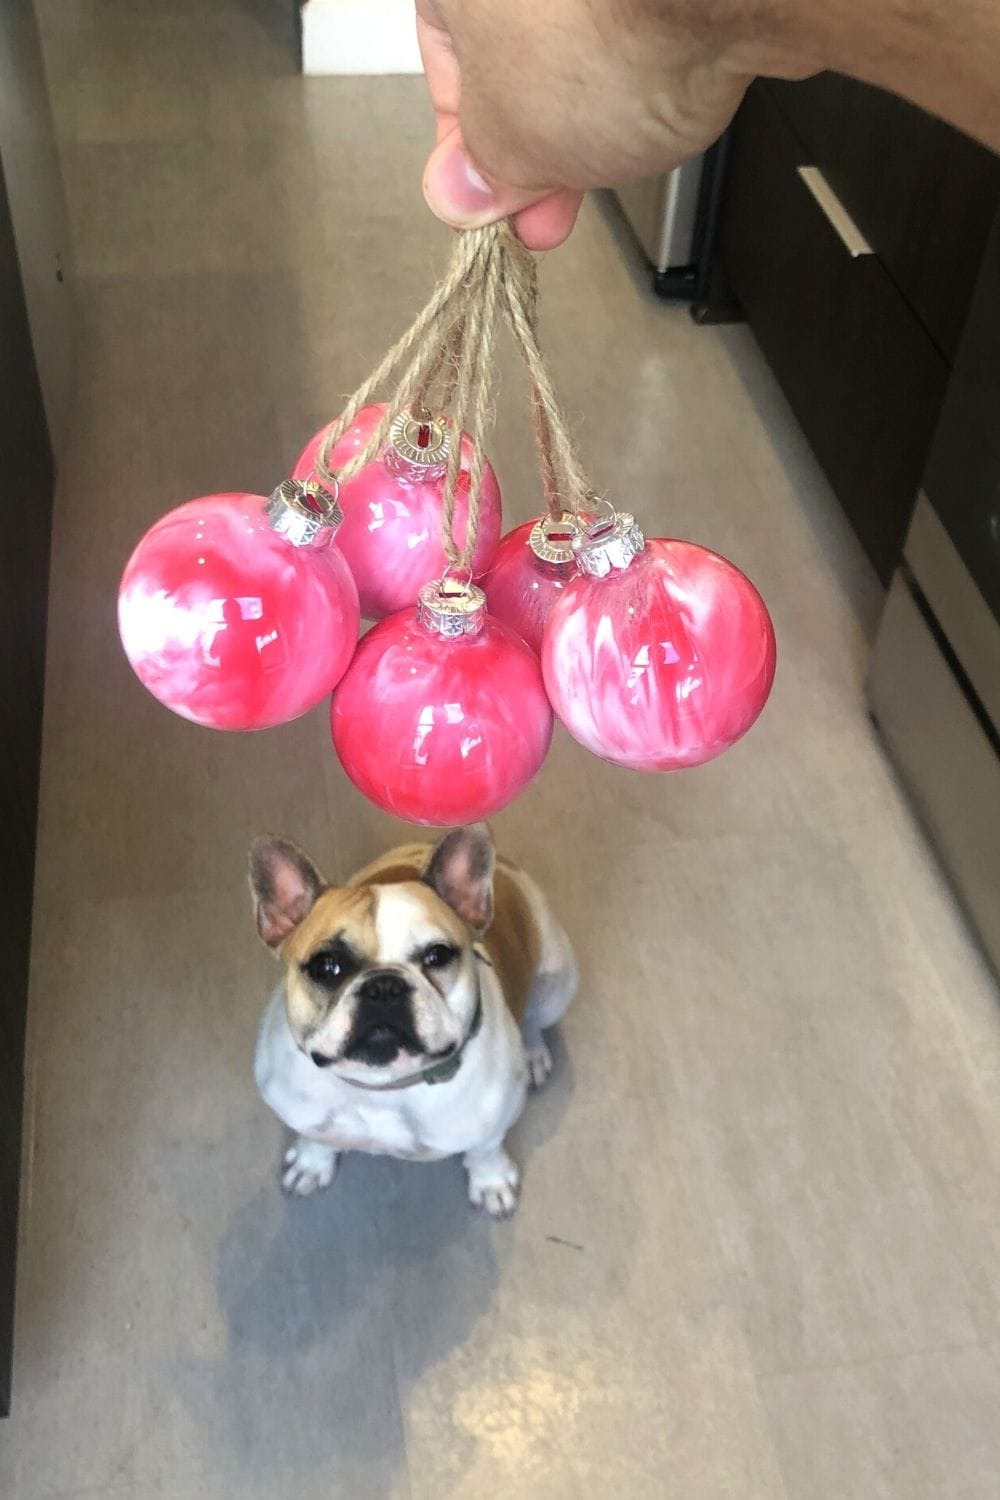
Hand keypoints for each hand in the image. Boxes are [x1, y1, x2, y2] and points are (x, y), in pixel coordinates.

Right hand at [416, 0, 780, 249]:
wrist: (722, 0)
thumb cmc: (608, 40)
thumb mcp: (509, 145)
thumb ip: (479, 172)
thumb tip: (464, 189)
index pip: (442, 62)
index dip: (466, 145)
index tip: (491, 197)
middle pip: (510, 54)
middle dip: (532, 144)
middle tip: (545, 203)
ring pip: (574, 43)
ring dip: (581, 117)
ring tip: (600, 164)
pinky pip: (633, 24)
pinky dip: (633, 72)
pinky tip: (643, 113)